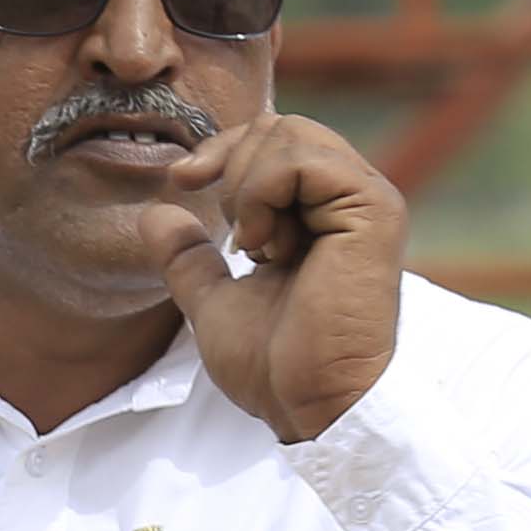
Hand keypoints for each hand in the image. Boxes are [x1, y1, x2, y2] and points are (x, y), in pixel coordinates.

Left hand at [149, 114, 405, 443]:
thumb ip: (190, 258)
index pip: (273, 137)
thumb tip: (156, 212)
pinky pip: (302, 159)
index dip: (221, 150)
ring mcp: (368, 200)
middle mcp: (352, 197)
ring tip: (257, 247)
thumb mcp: (215, 302)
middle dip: (232, 166)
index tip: (181, 181)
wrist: (311, 406)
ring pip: (290, 133)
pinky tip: (268, 247)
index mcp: (324, 212)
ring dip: (248, 188)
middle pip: (279, 125)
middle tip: (233, 235)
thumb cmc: (276, 367)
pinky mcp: (374, 211)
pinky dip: (263, 194)